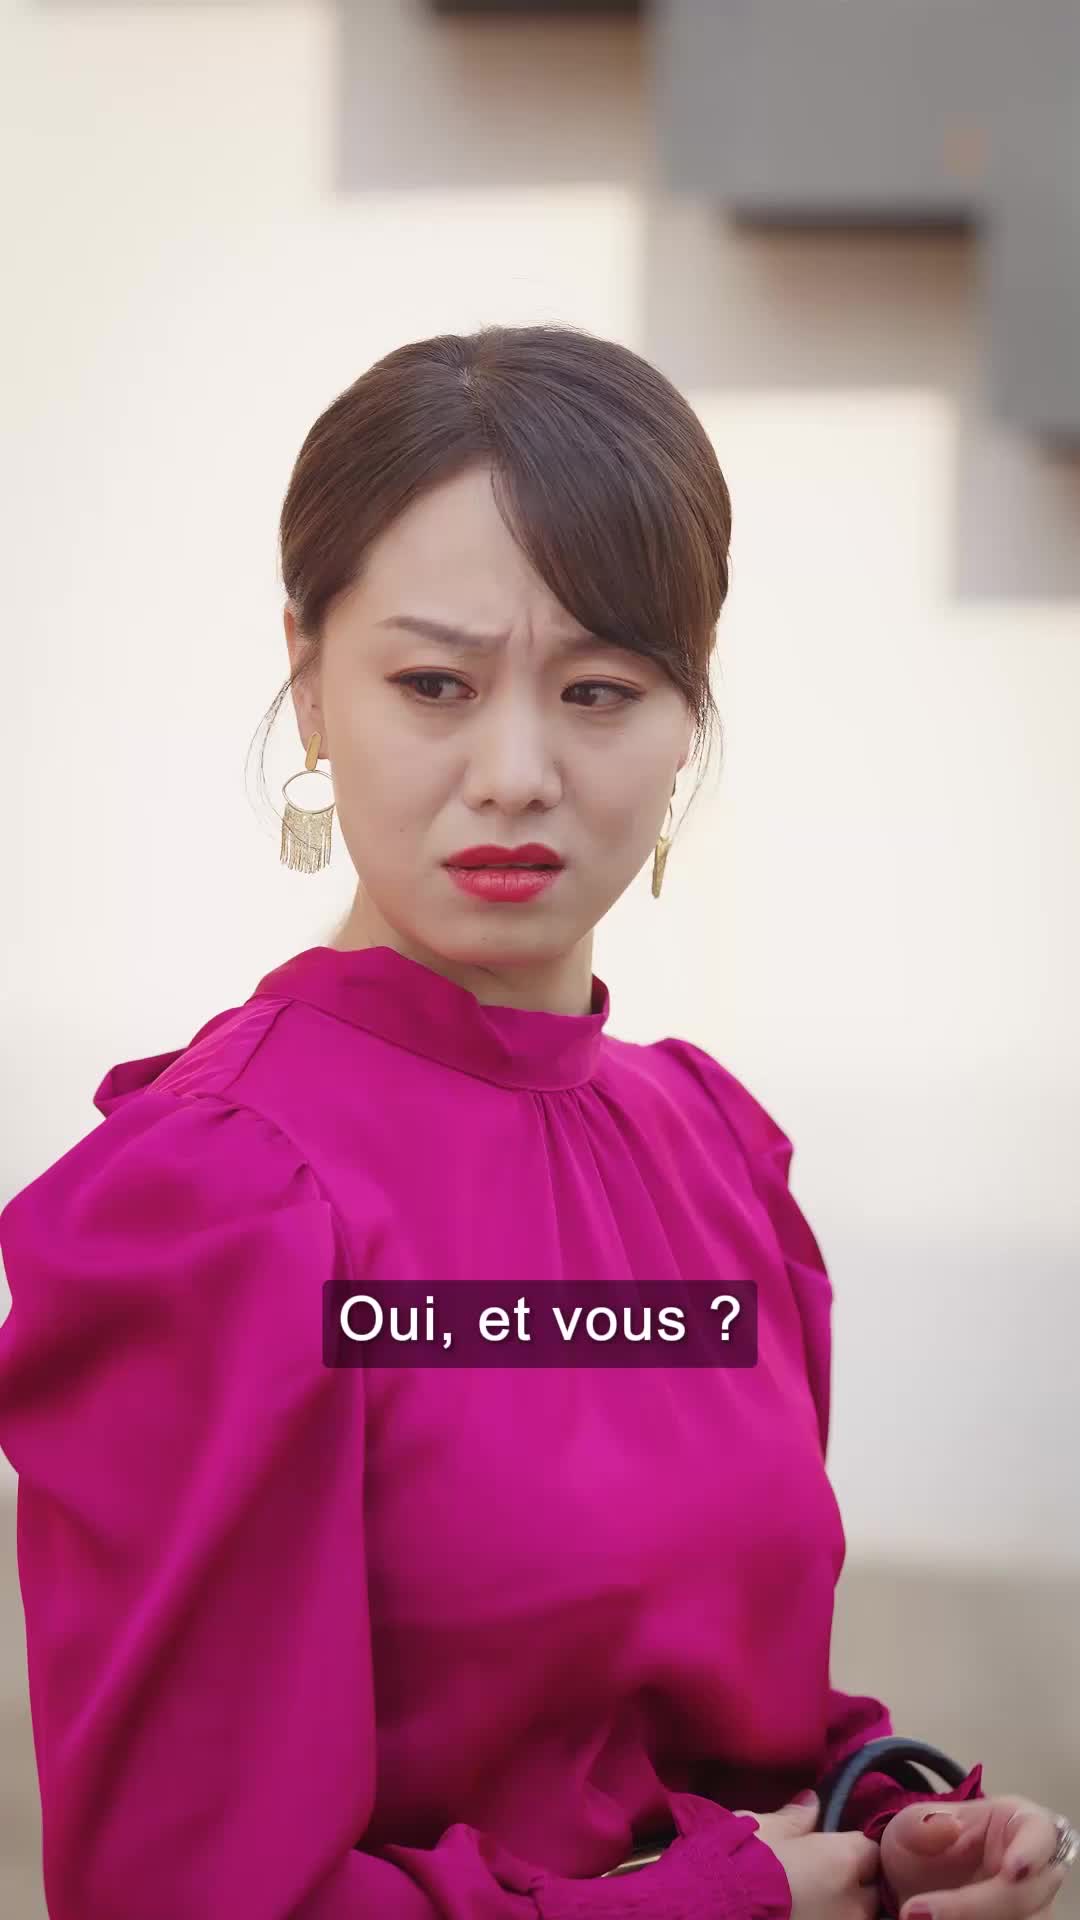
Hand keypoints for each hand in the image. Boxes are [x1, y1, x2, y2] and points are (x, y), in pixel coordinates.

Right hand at [735, 1791, 880, 1919]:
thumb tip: (813, 1802)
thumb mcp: (764, 1828)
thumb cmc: (741, 1862)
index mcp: (844, 1861)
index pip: (870, 1849)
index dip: (853, 1846)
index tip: (833, 1846)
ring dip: (840, 1908)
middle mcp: (854, 1903)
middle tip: (822, 1876)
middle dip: (854, 1883)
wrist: (714, 1907)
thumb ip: (796, 1817)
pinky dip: (823, 1919)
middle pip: (871, 1891)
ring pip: (854, 1916)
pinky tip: (801, 1914)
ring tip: (809, 1900)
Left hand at [880, 1795, 1069, 1919]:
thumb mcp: (908, 1827)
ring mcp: (1033, 1908)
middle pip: (1028, 1893)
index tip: (1011, 1869)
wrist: (913, 1889)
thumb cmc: (923, 1845)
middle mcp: (1035, 1870)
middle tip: (921, 1913)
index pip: (1039, 1834)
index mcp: (1016, 1825)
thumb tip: (950, 1826)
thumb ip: (921, 1824)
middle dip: (977, 1906)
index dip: (1031, 1852)